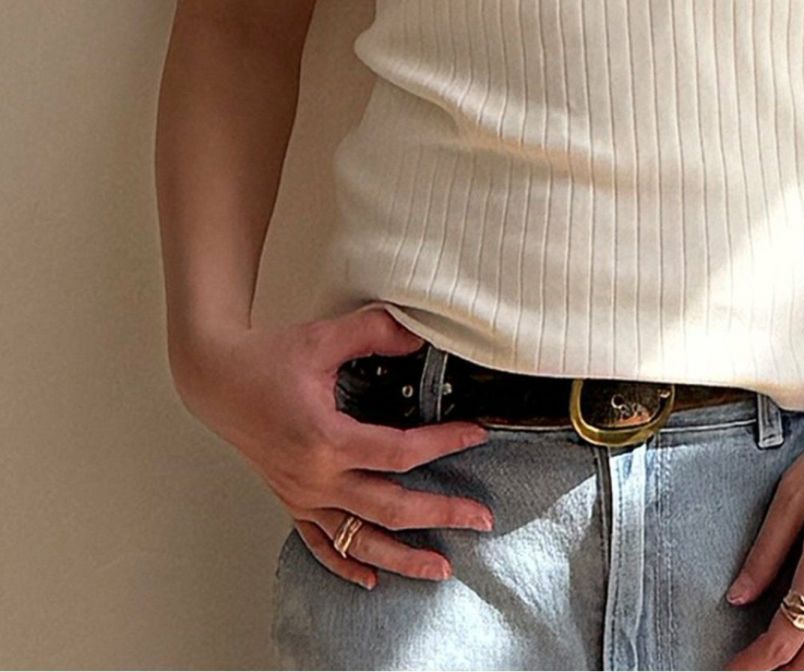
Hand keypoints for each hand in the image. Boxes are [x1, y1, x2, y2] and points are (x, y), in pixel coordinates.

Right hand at [171, 305, 493, 588]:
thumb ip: (374, 332)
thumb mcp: (324, 338)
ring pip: (358, 540)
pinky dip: (345, 565)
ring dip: (402, 557)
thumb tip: (418, 335)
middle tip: (480, 517)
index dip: (443, 444)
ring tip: (440, 567)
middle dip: (440, 513)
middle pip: (389, 507)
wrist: (217, 379)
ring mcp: (302, 495)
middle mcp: (315, 477)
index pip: (399, 452)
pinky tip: (370, 578)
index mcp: (326, 439)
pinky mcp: (291, 500)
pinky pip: (320, 544)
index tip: (475, 436)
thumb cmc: (265, 360)